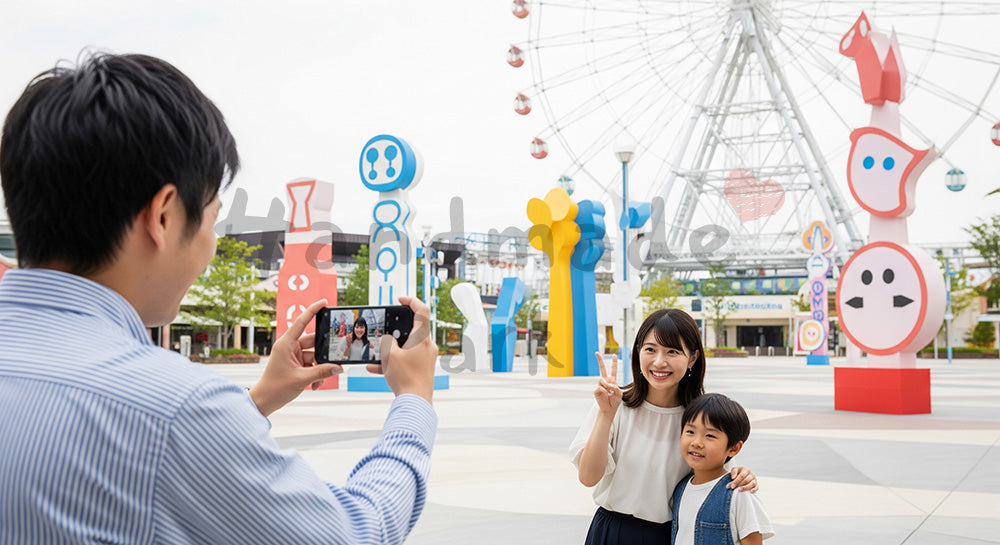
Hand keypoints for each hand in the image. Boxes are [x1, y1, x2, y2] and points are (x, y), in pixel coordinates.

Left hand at [249, 299, 341, 416]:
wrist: (264, 401)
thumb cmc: (275, 388)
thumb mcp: (302, 379)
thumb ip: (322, 372)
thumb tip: (338, 367)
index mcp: (286, 344)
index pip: (302, 322)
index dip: (313, 310)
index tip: (324, 302)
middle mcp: (289, 347)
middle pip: (314, 343)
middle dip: (324, 354)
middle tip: (336, 359)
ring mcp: (293, 356)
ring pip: (315, 357)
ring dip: (320, 369)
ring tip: (319, 381)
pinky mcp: (296, 365)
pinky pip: (312, 365)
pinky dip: (316, 374)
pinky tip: (315, 385)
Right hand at [366, 296, 436, 403]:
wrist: (416, 402)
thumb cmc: (405, 378)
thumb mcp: (390, 356)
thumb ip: (387, 342)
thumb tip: (388, 339)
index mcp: (422, 338)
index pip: (422, 311)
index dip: (411, 301)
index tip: (400, 299)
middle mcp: (428, 346)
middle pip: (413, 329)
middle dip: (396, 330)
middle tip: (385, 331)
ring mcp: (427, 357)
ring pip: (408, 346)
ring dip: (392, 349)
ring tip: (377, 355)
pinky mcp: (423, 368)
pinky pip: (407, 359)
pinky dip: (394, 361)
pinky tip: (376, 368)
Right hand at [593, 351, 621, 415]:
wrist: (609, 409)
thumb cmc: (615, 401)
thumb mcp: (619, 394)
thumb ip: (616, 388)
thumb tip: (609, 384)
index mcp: (612, 380)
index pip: (613, 369)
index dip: (614, 362)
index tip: (614, 355)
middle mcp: (605, 381)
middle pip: (602, 368)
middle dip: (599, 360)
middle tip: (596, 352)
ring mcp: (600, 385)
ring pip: (602, 380)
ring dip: (607, 385)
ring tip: (609, 392)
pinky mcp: (596, 390)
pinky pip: (600, 387)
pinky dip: (604, 391)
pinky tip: (605, 395)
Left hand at [728, 466, 758, 492]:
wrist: (743, 474)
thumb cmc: (738, 472)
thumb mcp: (735, 469)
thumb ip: (733, 472)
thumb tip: (733, 477)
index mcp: (746, 470)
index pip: (741, 476)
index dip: (736, 481)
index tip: (731, 485)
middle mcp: (751, 474)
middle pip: (746, 480)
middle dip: (739, 485)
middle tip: (733, 488)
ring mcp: (755, 479)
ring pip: (752, 484)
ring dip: (745, 487)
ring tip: (739, 490)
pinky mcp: (756, 484)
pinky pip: (756, 487)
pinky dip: (754, 490)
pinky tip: (750, 492)